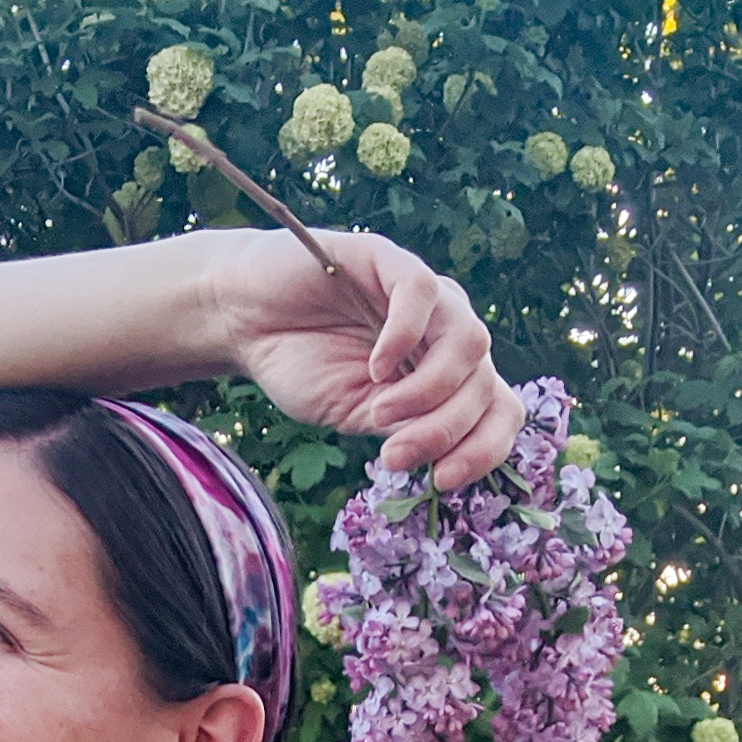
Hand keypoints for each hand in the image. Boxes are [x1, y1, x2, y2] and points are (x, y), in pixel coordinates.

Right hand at [203, 228, 523, 489]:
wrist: (243, 319)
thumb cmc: (300, 365)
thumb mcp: (357, 414)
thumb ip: (405, 429)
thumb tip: (444, 458)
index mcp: (445, 373)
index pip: (498, 410)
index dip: (485, 449)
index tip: (442, 482)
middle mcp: (445, 333)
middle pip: (486, 384)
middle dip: (446, 431)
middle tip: (392, 457)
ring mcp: (425, 295)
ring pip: (469, 342)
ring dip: (430, 390)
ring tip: (379, 411)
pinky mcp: (391, 259)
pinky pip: (423, 293)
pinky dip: (406, 337)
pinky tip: (376, 367)